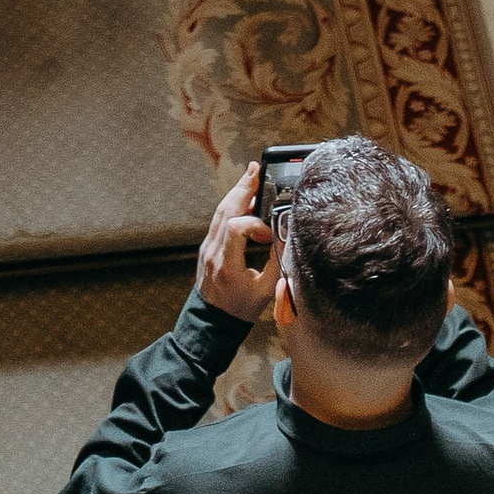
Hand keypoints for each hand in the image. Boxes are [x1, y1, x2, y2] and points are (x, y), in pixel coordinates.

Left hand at [195, 164, 276, 323]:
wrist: (213, 323)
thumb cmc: (240, 310)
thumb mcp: (264, 292)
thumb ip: (276, 263)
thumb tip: (287, 238)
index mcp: (226, 264)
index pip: (236, 227)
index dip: (255, 224)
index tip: (268, 235)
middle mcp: (213, 252)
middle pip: (225, 211)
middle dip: (242, 189)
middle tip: (255, 170)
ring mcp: (207, 247)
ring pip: (219, 212)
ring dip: (236, 193)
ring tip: (250, 176)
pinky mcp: (207, 247)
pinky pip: (218, 219)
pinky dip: (231, 206)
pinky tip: (243, 198)